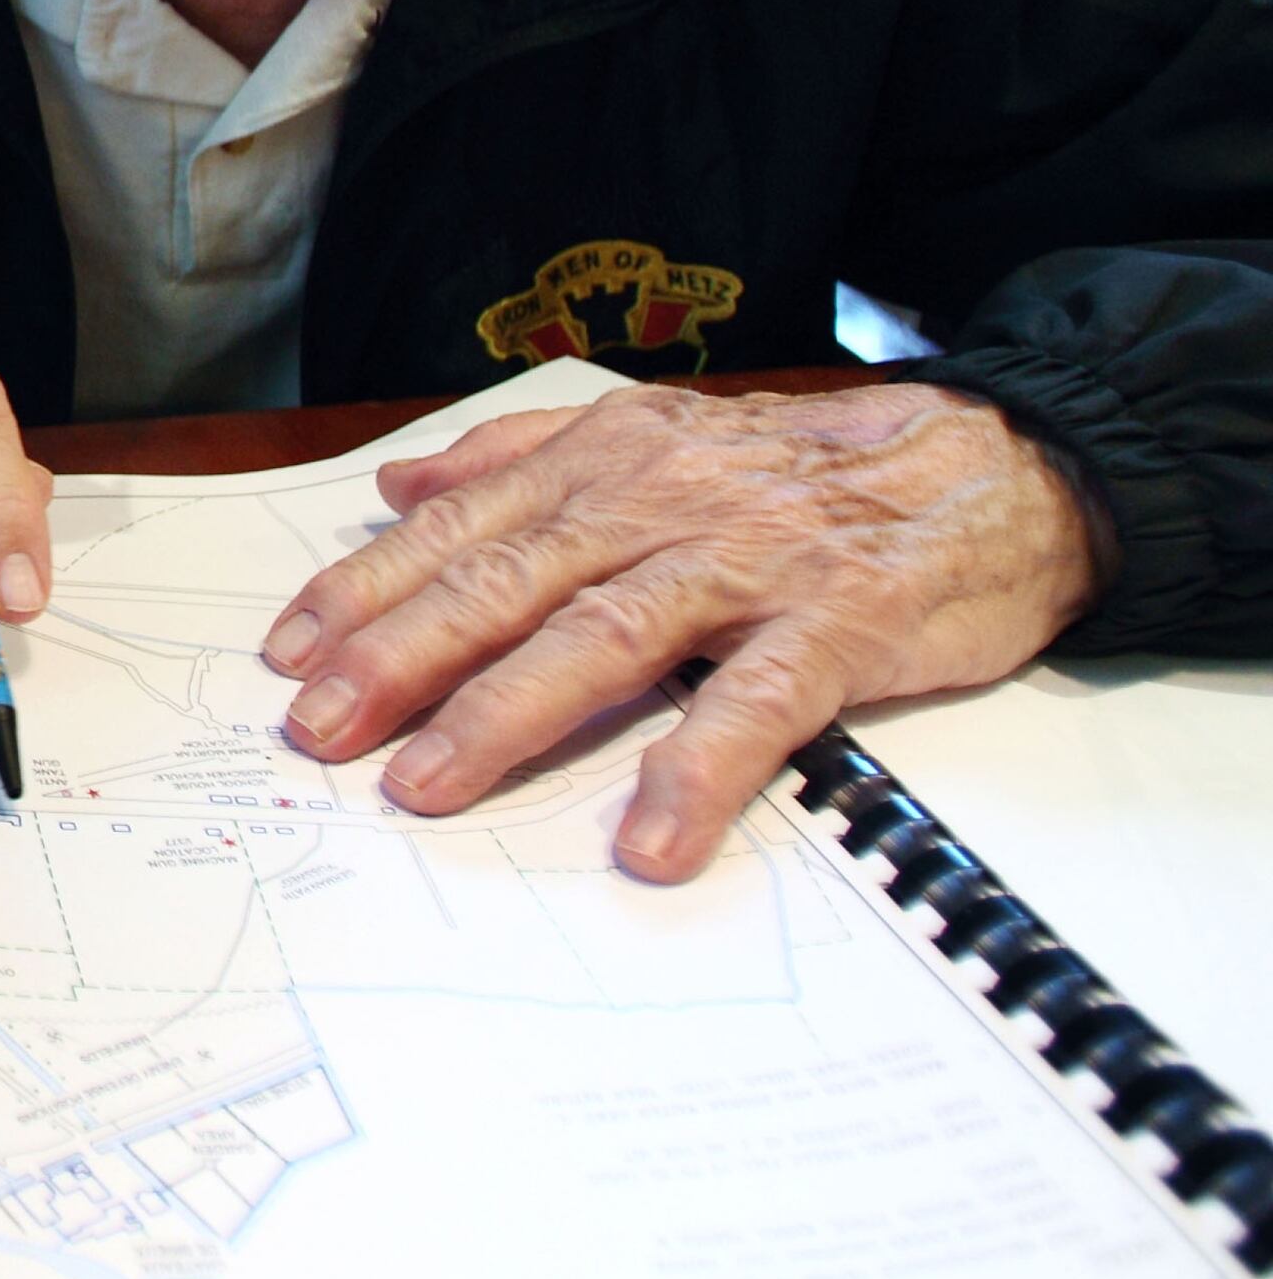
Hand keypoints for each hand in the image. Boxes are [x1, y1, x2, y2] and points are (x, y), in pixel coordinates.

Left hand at [262, 381, 1104, 881]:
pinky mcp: (838, 626)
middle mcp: (659, 503)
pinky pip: (757, 707)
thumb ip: (518, 459)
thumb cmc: (803, 468)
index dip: (366, 590)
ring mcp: (747, 564)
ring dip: (505, 714)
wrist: (992, 468)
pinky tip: (647, 839)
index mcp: (604, 461)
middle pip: (505, 581)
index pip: (458, 528)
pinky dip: (697, 772)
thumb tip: (399, 483)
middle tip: (318, 728)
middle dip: (399, 656)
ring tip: (426, 785)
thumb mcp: (652, 438)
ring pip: (603, 636)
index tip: (287, 653)